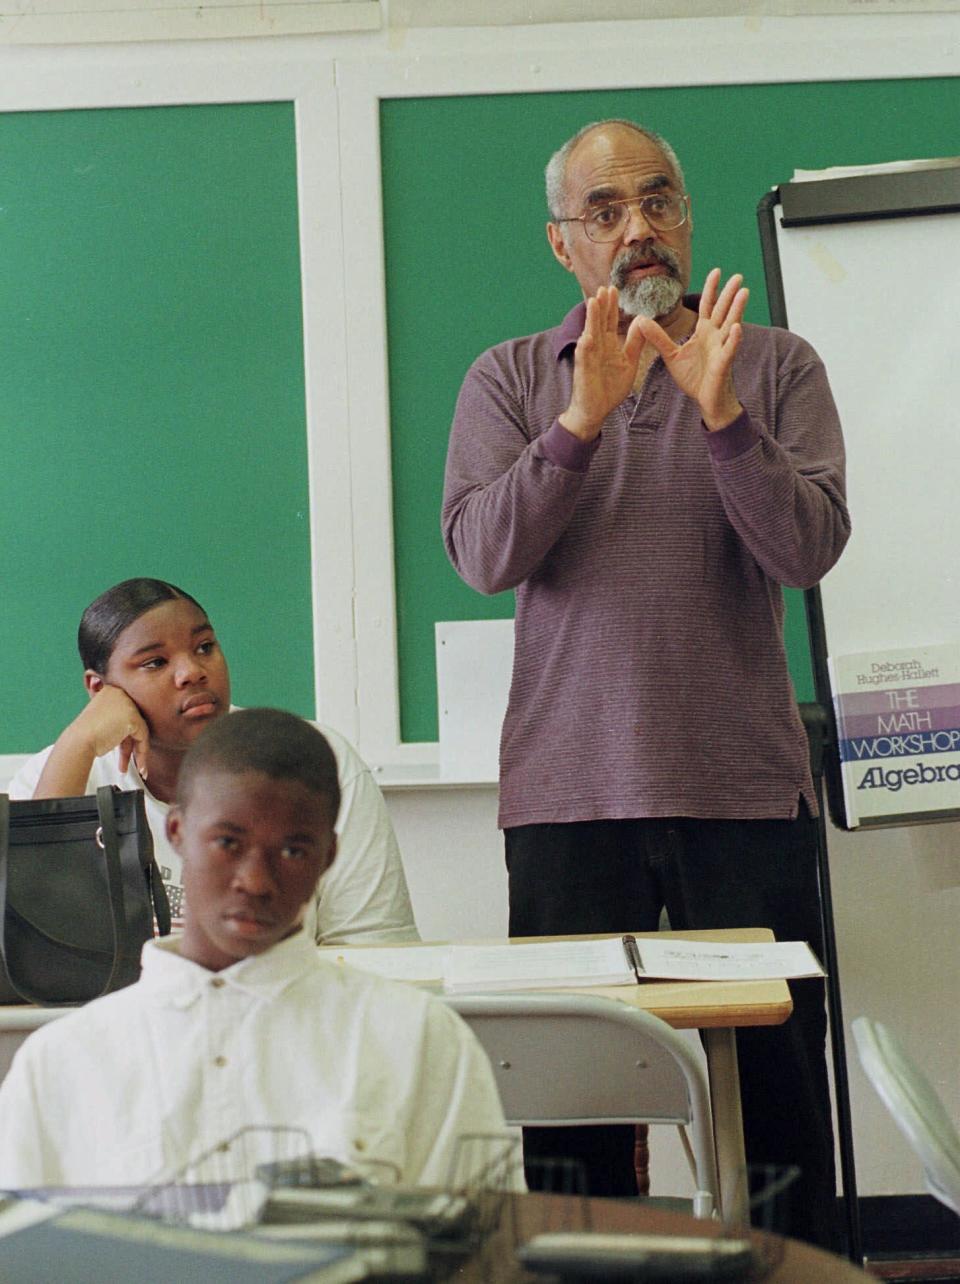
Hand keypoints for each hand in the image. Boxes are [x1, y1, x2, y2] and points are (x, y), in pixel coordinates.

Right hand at [72, 685, 149, 776]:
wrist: (78, 742)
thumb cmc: (85, 736)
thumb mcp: (102, 721)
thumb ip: (117, 721)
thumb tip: (134, 733)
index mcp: (111, 691)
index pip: (125, 713)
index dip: (125, 734)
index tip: (124, 749)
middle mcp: (120, 694)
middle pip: (133, 721)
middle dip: (131, 744)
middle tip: (133, 762)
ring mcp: (127, 704)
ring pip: (139, 729)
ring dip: (138, 751)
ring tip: (139, 768)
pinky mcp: (132, 717)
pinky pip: (142, 736)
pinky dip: (141, 752)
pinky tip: (140, 767)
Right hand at [559, 286, 646, 441]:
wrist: (597, 410)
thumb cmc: (610, 387)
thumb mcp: (628, 362)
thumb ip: (635, 343)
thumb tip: (641, 322)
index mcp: (608, 344)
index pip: (609, 321)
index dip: (611, 306)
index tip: (614, 288)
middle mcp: (597, 348)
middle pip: (599, 322)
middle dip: (601, 306)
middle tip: (603, 287)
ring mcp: (588, 358)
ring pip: (590, 334)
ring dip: (591, 319)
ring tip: (593, 303)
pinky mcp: (583, 371)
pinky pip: (584, 359)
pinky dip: (585, 348)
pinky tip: (587, 337)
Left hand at [634, 268, 747, 430]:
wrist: (705, 400)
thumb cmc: (693, 377)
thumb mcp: (671, 355)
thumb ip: (658, 338)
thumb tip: (641, 320)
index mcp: (704, 332)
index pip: (708, 306)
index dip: (712, 289)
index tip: (717, 271)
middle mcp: (715, 336)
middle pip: (723, 310)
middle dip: (729, 293)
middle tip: (737, 276)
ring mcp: (721, 348)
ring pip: (731, 325)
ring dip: (737, 309)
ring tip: (743, 292)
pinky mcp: (723, 363)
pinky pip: (729, 349)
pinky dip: (733, 339)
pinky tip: (736, 328)